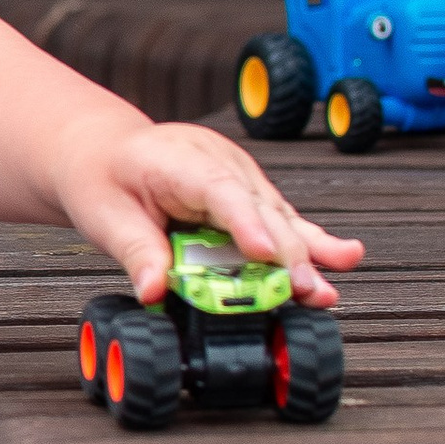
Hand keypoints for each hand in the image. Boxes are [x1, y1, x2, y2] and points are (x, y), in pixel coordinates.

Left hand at [48, 114, 363, 308]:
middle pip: (258, 208)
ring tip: (335, 277)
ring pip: (278, 215)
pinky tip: (339, 259)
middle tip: (304, 288)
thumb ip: (135, 253)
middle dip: (285, 251)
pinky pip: (278, 222)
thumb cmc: (105, 179)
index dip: (245, 221)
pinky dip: (305, 243)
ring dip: (306, 251)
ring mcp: (238, 176)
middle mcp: (219, 162)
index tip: (264, 252)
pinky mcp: (247, 195)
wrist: (104, 152)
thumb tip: (153, 291)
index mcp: (179, 160)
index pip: (218, 190)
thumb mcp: (106, 217)